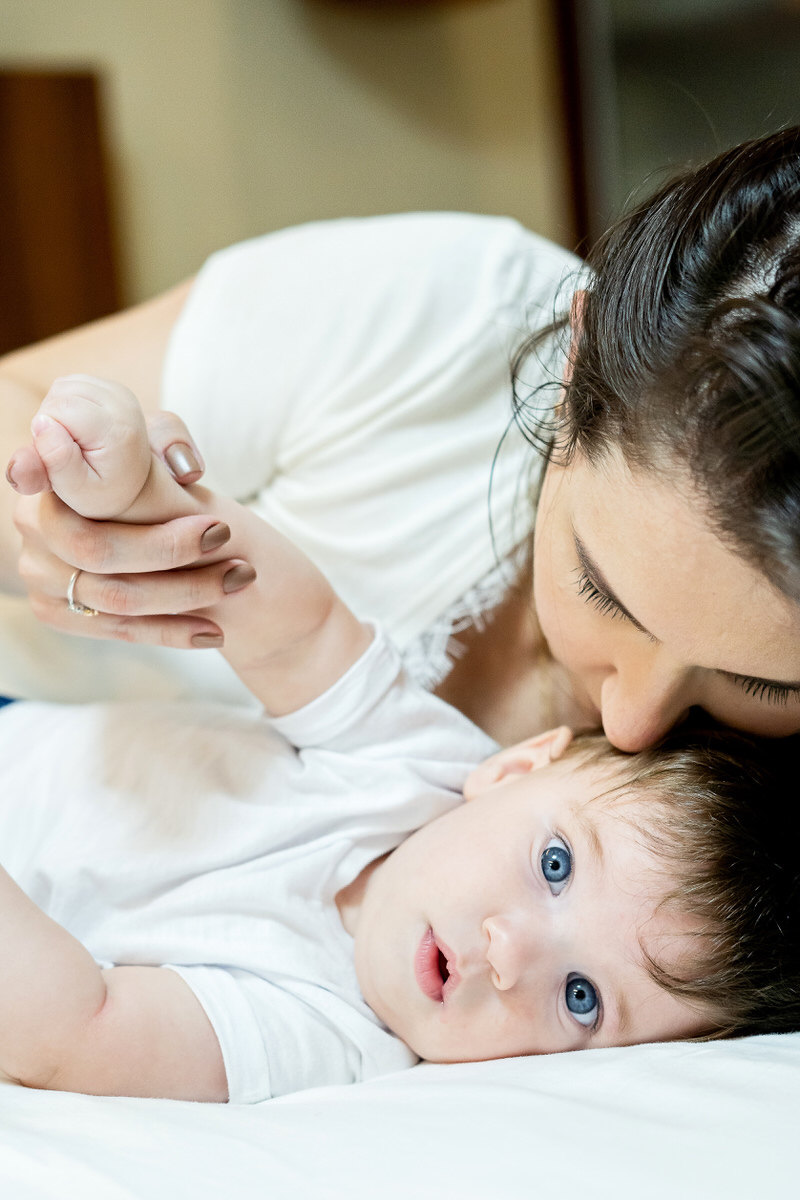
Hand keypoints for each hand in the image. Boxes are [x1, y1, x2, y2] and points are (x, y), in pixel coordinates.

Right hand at [9, 411, 251, 647]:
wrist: (139, 518)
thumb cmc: (145, 470)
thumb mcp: (153, 441)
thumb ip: (166, 439)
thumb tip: (187, 469)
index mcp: (48, 477)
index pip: (56, 481)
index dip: (89, 491)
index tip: (195, 520)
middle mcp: (34, 527)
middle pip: (98, 550)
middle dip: (170, 549)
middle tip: (225, 537)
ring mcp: (40, 575)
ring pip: (116, 597)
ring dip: (184, 593)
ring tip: (238, 579)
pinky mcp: (57, 612)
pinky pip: (120, 630)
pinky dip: (171, 631)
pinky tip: (214, 632)